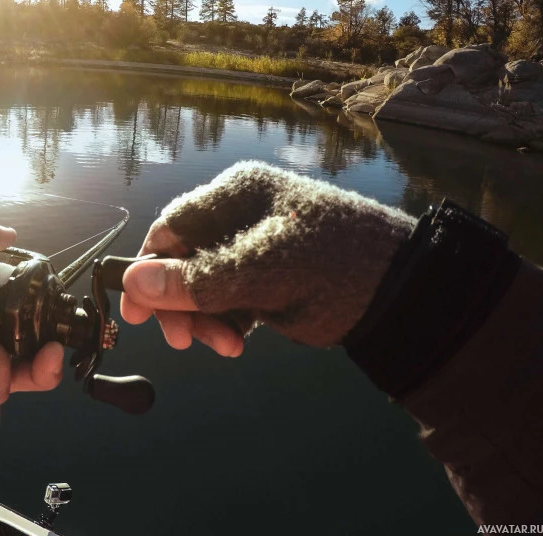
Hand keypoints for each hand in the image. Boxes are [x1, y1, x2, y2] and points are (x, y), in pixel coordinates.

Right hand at [121, 161, 415, 350]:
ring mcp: (256, 248)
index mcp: (237, 194)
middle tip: (184, 343)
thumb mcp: (265, 274)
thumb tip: (132, 281)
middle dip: (181, 302)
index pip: (172, 229)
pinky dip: (228, 323)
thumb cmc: (338, 268)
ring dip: (205, 319)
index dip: (148, 270)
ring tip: (227, 348)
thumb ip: (198, 280)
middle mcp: (241, 215)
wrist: (411, 295)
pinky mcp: (270, 278)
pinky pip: (229, 300)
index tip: (137, 315)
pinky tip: (239, 343)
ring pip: (204, 285)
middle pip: (184, 260)